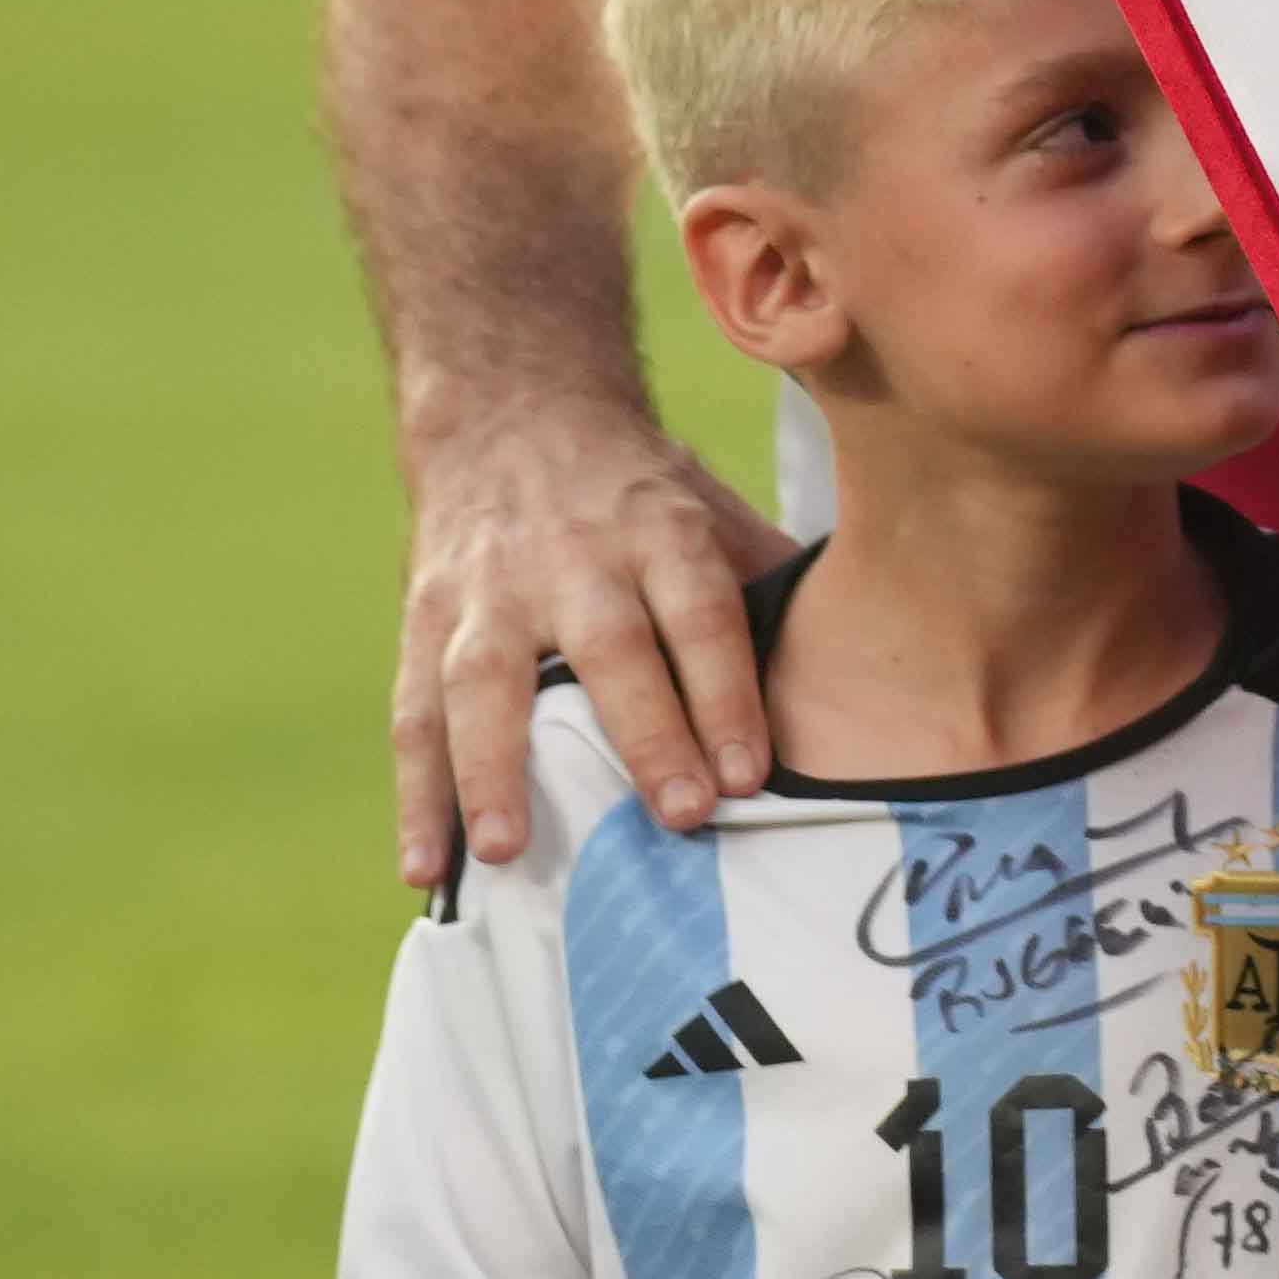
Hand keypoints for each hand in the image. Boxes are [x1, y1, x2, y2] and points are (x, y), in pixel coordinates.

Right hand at [395, 385, 782, 877]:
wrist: (516, 412)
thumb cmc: (640, 493)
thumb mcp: (713, 510)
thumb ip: (770, 584)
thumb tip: (863, 670)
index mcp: (660, 532)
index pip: (702, 614)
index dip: (727, 693)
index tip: (751, 774)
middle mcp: (573, 561)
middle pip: (609, 649)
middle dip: (645, 734)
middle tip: (678, 815)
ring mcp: (490, 592)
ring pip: (487, 683)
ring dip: (493, 771)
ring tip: (509, 852)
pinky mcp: (426, 620)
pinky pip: (415, 713)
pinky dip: (419, 793)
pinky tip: (429, 866)